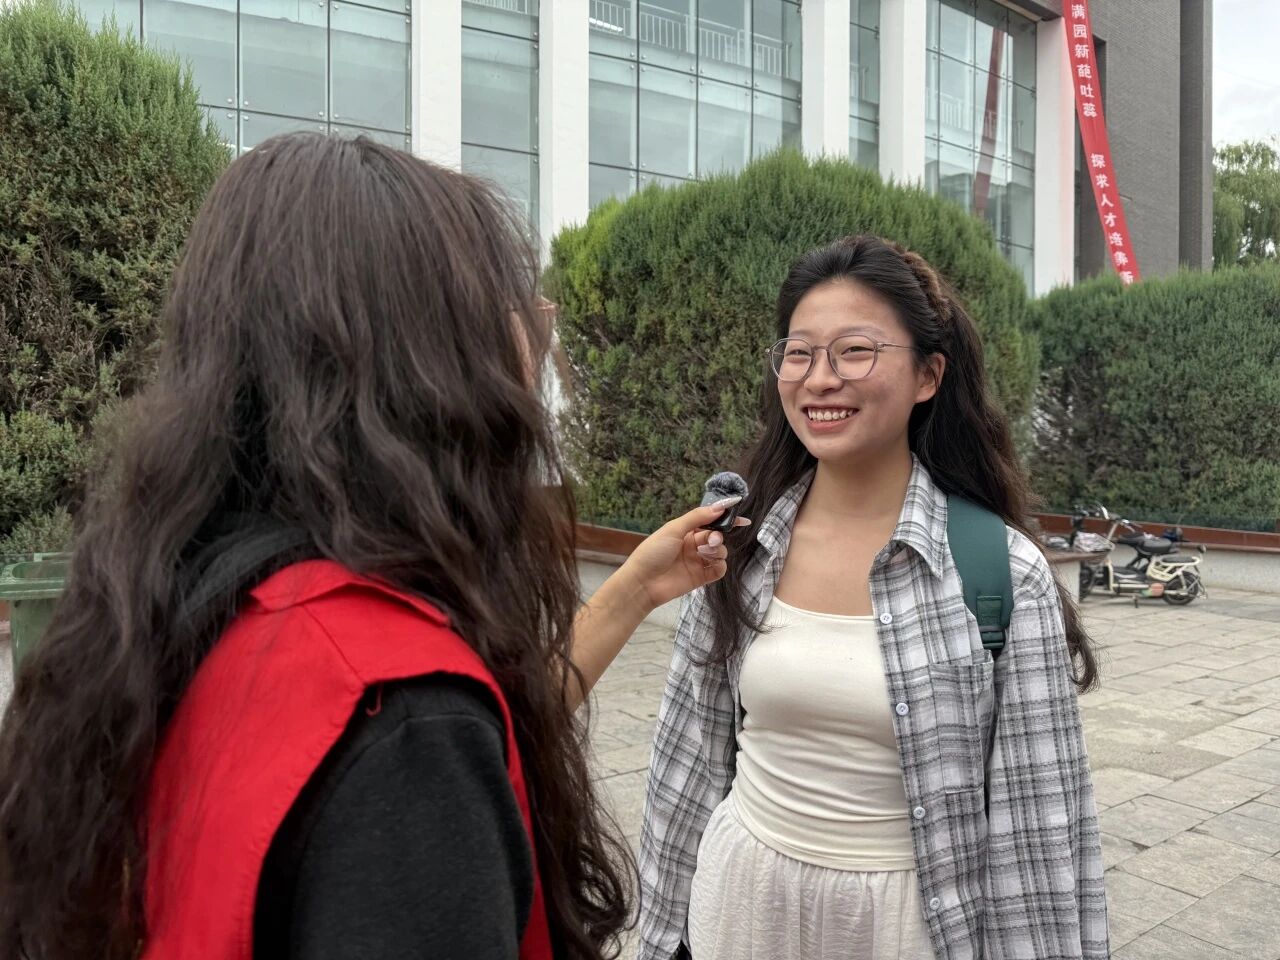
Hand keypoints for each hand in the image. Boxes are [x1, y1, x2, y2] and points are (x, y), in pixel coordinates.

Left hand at [617, 500, 750, 610]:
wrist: (643, 583)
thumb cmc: (653, 552)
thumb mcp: (673, 529)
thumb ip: (697, 517)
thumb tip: (720, 507)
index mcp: (685, 531)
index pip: (709, 521)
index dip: (725, 519)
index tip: (741, 519)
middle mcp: (693, 545)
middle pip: (716, 536)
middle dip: (718, 536)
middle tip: (711, 540)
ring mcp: (697, 561)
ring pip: (720, 552)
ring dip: (718, 550)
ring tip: (705, 554)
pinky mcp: (701, 577)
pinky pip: (719, 569)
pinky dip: (719, 565)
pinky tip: (711, 564)